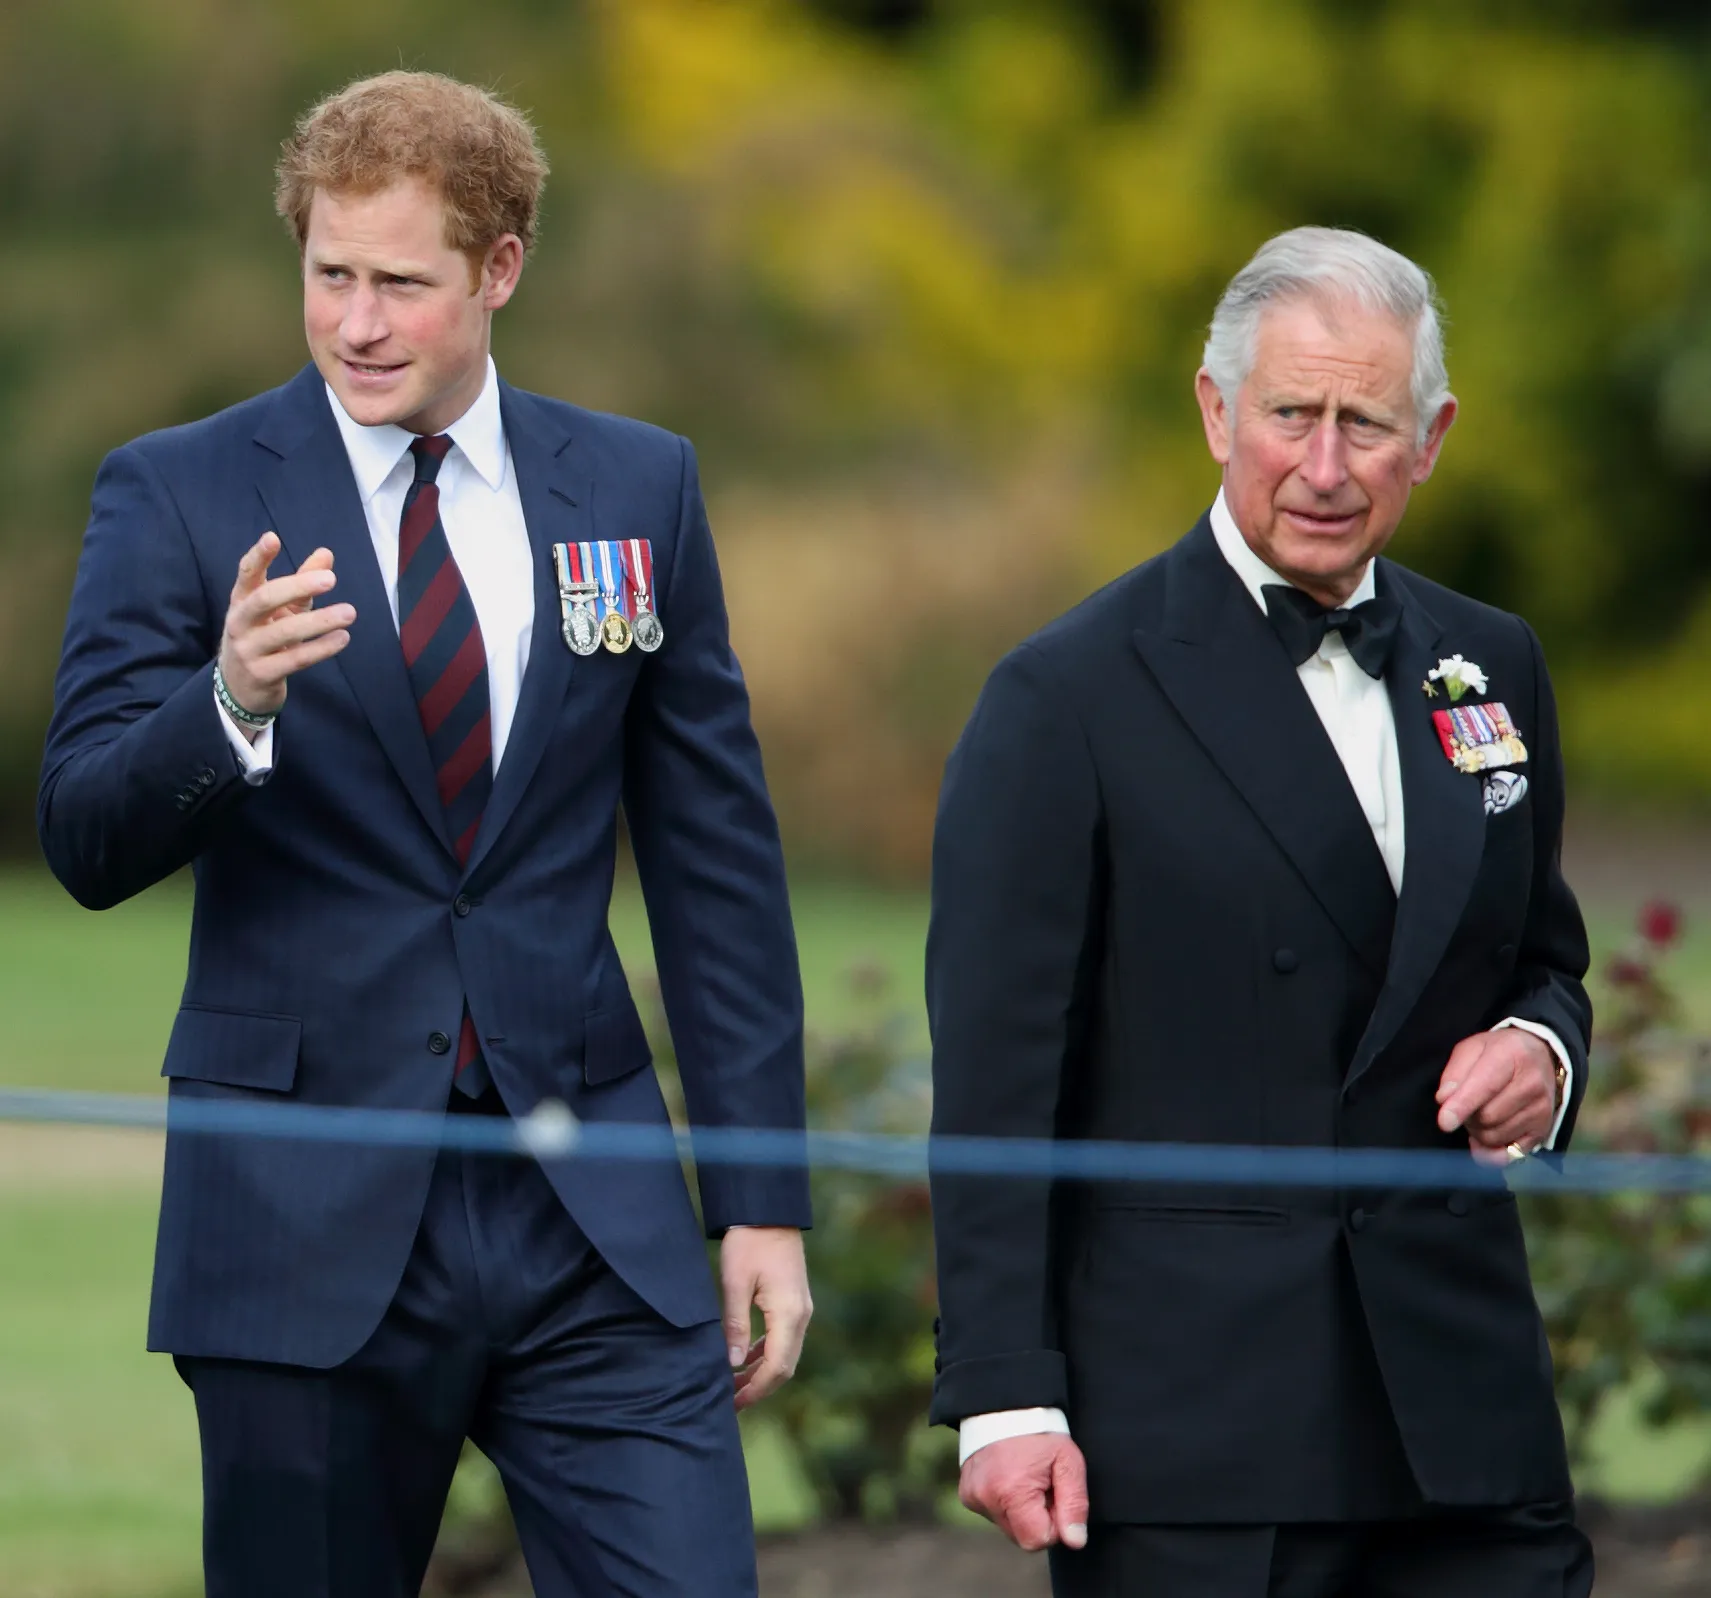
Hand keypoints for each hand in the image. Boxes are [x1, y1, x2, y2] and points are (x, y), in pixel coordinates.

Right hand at [218, 533, 352, 730]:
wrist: (240, 687)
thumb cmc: (264, 638)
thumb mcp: (281, 610)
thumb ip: (302, 583)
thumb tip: (326, 553)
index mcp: (241, 600)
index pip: (246, 573)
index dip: (258, 556)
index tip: (273, 537)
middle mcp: (240, 622)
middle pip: (265, 598)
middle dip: (297, 586)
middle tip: (330, 579)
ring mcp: (249, 649)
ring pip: (284, 632)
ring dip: (320, 621)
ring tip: (350, 612)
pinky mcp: (262, 674)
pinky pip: (296, 659)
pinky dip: (321, 648)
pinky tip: (343, 638)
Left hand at [719, 1225, 811, 1409]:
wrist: (768, 1211)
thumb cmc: (749, 1243)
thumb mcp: (735, 1282)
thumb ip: (736, 1323)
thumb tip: (733, 1362)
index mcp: (789, 1313)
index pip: (777, 1367)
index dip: (756, 1390)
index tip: (733, 1404)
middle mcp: (801, 1315)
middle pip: (785, 1367)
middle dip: (759, 1388)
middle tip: (729, 1402)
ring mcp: (801, 1309)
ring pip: (785, 1354)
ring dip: (762, 1373)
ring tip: (733, 1386)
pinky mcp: (794, 1302)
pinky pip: (784, 1339)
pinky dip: (766, 1354)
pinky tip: (746, 1359)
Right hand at [959, 1433, 1088, 1551]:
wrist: (1005, 1405)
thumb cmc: (1041, 1432)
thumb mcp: (1068, 1462)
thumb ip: (1075, 1504)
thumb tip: (1075, 1541)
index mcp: (1011, 1492)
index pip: (1037, 1540)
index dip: (1054, 1523)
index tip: (1055, 1495)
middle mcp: (985, 1498)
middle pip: (1021, 1537)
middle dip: (1037, 1518)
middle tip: (1042, 1484)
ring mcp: (972, 1497)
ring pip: (1008, 1527)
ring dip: (1021, 1511)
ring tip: (1025, 1477)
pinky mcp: (966, 1495)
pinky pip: (993, 1514)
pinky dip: (1005, 1503)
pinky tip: (1009, 1477)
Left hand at [1436, 1029, 1558, 1160]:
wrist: (1539, 1057)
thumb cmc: (1498, 1052)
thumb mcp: (1471, 1049)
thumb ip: (1455, 1073)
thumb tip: (1444, 1100)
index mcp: (1511, 1055)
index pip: (1484, 1087)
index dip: (1462, 1106)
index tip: (1445, 1122)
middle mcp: (1532, 1084)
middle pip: (1486, 1116)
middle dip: (1467, 1115)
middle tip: (1467, 1103)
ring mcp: (1541, 1109)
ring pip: (1494, 1136)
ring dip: (1477, 1130)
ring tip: (1480, 1111)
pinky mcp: (1543, 1130)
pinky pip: (1508, 1154)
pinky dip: (1489, 1150)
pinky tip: (1483, 1137)